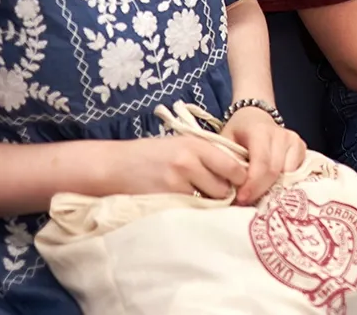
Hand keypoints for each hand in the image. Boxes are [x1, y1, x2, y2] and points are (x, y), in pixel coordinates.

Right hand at [107, 133, 244, 198]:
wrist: (116, 165)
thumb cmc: (152, 154)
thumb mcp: (181, 144)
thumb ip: (207, 155)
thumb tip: (237, 172)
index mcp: (196, 145)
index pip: (233, 167)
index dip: (240, 179)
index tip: (239, 185)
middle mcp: (189, 162)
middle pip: (224, 188)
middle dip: (224, 194)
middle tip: (217, 196)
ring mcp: (177, 183)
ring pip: (209, 202)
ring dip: (209, 205)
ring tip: (198, 200)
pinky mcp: (166, 200)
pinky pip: (191, 211)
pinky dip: (193, 211)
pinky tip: (186, 207)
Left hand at [223, 107, 305, 205]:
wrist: (254, 119)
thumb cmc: (238, 133)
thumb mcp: (225, 142)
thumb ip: (229, 162)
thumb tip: (233, 188)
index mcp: (259, 130)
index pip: (261, 162)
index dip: (252, 184)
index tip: (241, 198)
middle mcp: (281, 134)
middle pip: (275, 171)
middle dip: (260, 190)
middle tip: (246, 201)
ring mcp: (294, 140)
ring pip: (288, 174)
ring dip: (273, 188)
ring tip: (258, 193)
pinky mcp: (301, 148)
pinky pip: (297, 172)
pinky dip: (285, 183)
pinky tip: (271, 185)